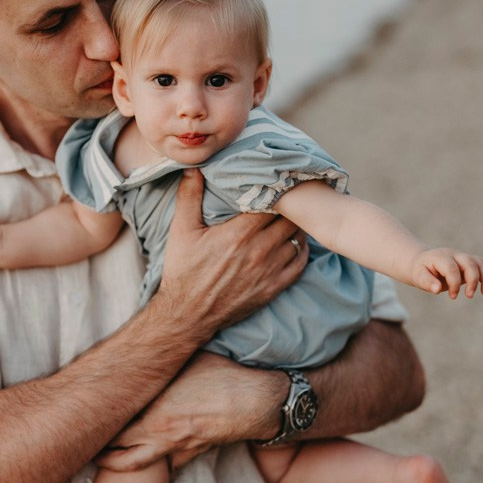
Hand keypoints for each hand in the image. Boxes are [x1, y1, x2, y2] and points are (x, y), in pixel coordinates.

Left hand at [97, 352, 286, 471]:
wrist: (258, 401)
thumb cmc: (224, 374)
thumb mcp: (188, 359)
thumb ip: (163, 361)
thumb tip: (151, 345)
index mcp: (154, 412)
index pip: (113, 427)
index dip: (95, 427)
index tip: (81, 421)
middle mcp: (160, 434)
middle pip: (119, 455)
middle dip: (100, 454)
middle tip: (84, 450)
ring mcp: (178, 448)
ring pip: (139, 465)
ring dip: (121, 464)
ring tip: (104, 461)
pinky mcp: (195, 453)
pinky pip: (167, 465)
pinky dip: (152, 466)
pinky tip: (146, 462)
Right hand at [155, 170, 308, 339]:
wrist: (188, 314)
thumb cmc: (184, 271)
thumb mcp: (181, 231)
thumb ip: (189, 196)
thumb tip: (194, 167)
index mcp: (239, 233)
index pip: (272, 201)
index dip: (275, 190)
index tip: (273, 183)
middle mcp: (259, 251)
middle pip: (290, 218)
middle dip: (288, 206)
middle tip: (286, 197)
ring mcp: (269, 271)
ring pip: (297, 238)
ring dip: (295, 226)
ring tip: (290, 217)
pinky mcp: (274, 288)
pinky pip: (299, 263)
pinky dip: (300, 249)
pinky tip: (293, 241)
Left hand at [410, 248, 482, 298]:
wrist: (423, 262)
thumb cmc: (421, 271)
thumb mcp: (418, 277)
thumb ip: (427, 282)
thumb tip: (437, 289)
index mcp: (440, 257)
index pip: (451, 268)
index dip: (454, 283)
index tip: (452, 297)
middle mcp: (454, 254)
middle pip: (470, 263)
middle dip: (473, 280)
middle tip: (469, 296)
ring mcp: (463, 257)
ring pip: (480, 263)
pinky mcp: (469, 263)